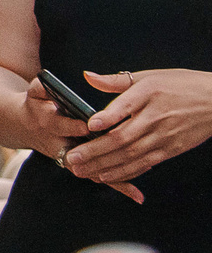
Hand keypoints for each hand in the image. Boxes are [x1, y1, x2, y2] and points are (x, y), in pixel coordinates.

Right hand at [2, 73, 127, 195]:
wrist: (25, 125)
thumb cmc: (37, 104)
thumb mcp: (35, 92)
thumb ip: (42, 87)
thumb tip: (49, 83)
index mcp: (46, 123)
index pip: (59, 125)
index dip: (73, 126)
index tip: (88, 126)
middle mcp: (57, 144)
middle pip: (77, 155)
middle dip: (98, 158)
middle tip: (119, 155)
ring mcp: (68, 158)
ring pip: (90, 170)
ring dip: (111, 177)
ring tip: (134, 186)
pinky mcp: (78, 166)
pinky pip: (98, 176)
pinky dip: (119, 185)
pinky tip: (137, 195)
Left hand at [63, 68, 211, 198]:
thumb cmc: (180, 85)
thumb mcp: (149, 76)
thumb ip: (116, 81)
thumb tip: (87, 76)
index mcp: (149, 93)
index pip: (126, 106)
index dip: (107, 117)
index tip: (89, 124)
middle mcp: (156, 117)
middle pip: (123, 137)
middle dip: (95, 150)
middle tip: (72, 158)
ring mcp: (164, 136)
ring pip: (130, 155)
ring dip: (104, 165)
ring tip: (81, 171)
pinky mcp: (170, 150)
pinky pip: (144, 163)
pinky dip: (125, 171)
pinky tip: (106, 176)